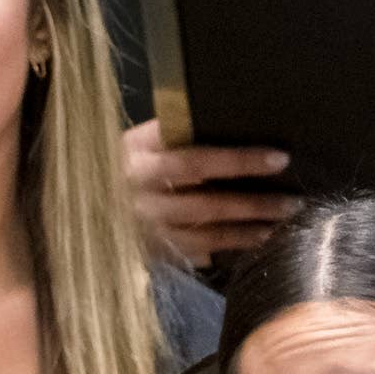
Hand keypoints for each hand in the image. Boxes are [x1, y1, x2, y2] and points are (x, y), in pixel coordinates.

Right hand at [123, 118, 294, 262]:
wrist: (82, 211)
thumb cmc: (125, 170)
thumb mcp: (140, 146)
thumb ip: (175, 137)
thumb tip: (235, 127)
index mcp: (137, 148)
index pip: (193, 152)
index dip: (237, 158)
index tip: (278, 157)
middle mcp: (138, 183)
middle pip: (204, 189)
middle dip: (252, 193)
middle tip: (292, 196)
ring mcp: (145, 218)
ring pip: (206, 219)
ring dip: (250, 219)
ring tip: (285, 214)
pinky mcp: (152, 246)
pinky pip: (201, 245)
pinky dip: (234, 241)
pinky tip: (261, 237)